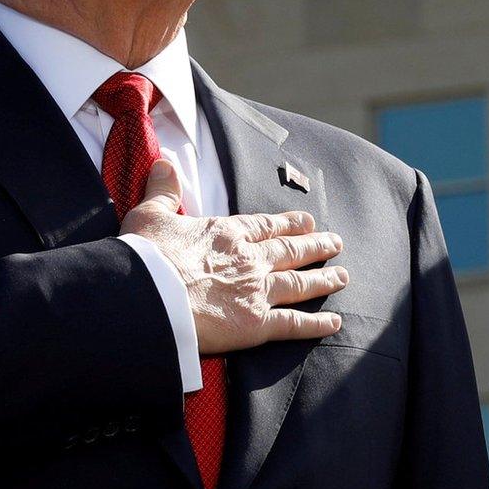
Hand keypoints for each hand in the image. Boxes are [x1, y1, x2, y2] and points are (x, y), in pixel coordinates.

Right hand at [120, 159, 346, 353]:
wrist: (149, 297)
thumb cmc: (145, 257)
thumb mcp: (149, 215)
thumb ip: (162, 190)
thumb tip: (164, 163)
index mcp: (226, 233)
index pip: (265, 225)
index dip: (288, 223)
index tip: (306, 220)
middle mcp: (250, 260)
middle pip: (291, 251)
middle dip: (316, 246)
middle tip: (336, 243)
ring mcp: (257, 292)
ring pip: (300, 284)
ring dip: (324, 280)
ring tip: (344, 277)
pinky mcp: (256, 325)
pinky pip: (294, 324)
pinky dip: (316, 325)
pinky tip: (335, 323)